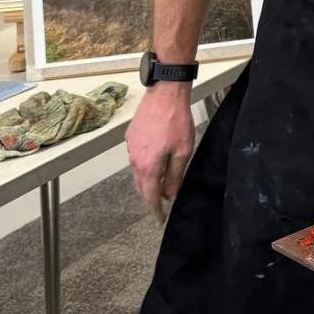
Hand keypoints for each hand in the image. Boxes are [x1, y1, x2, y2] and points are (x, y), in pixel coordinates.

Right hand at [126, 84, 193, 219]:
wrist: (164, 94)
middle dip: (150, 197)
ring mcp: (131, 147)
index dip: (155, 209)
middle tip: (160, 205)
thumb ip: (175, 175)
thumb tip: (170, 194)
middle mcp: (135, 159)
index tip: (159, 219)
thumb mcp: (183, 151)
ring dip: (147, 180)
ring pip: (138, 171)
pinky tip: (154, 162)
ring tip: (159, 184)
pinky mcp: (131, 136)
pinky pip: (136, 157)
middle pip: (141, 186)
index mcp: (148, 166)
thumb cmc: (176, 120)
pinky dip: (144, 165)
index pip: (150, 195)